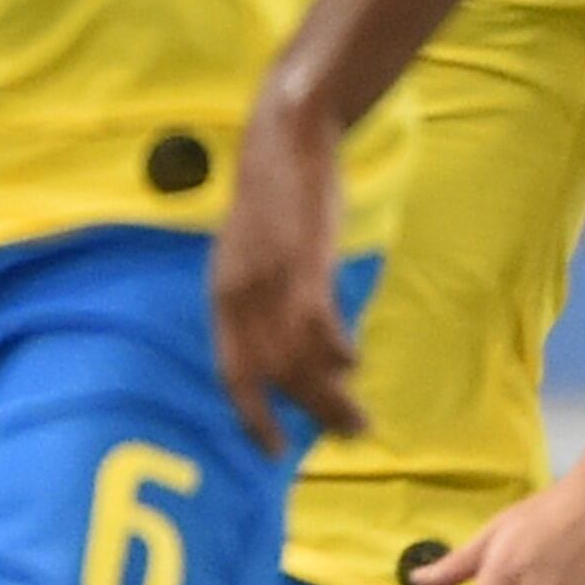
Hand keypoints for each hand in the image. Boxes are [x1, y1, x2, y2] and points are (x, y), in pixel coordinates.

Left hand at [209, 93, 360, 452]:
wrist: (284, 135)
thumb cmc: (274, 195)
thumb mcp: (254, 251)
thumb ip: (262, 294)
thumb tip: (287, 339)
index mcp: (223, 295)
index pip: (232, 371)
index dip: (251, 415)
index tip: (272, 449)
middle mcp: (239, 294)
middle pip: (270, 376)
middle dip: (307, 415)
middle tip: (346, 437)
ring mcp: (269, 279)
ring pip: (298, 359)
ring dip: (331, 397)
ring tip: (360, 421)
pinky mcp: (302, 261)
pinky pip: (316, 323)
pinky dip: (335, 350)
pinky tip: (353, 362)